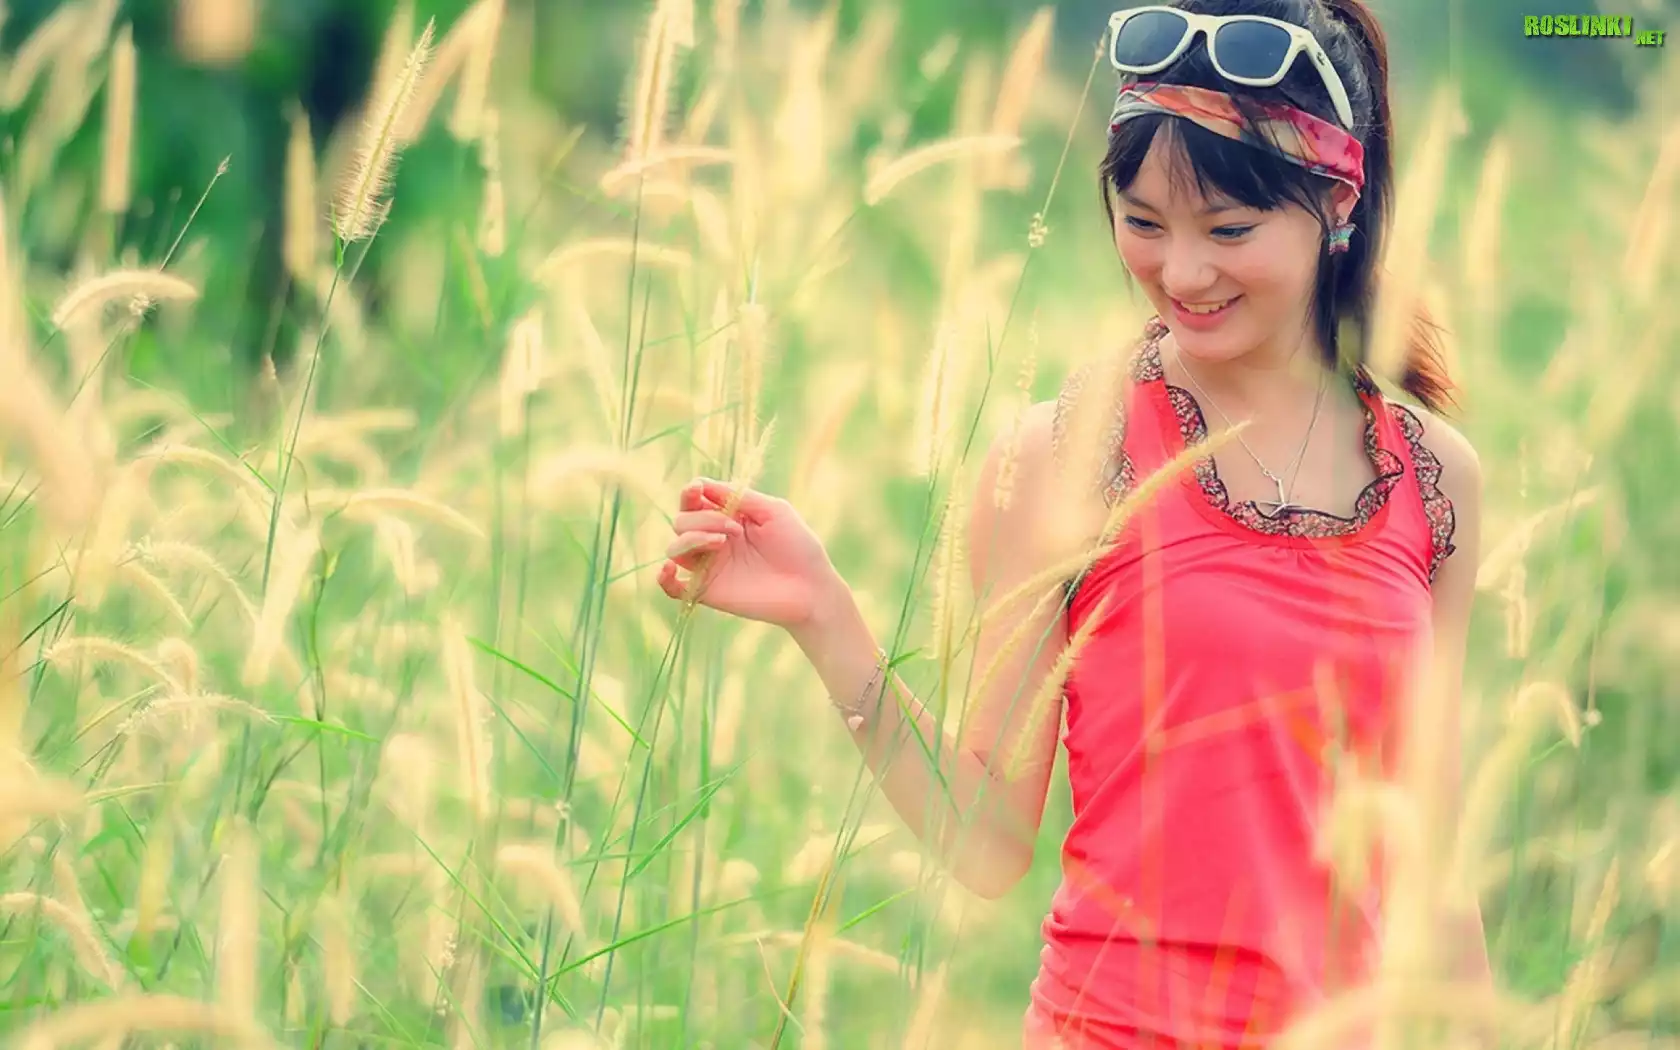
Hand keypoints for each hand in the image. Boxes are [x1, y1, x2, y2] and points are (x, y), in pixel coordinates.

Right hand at [656, 476, 838, 628]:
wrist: (811, 589)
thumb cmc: (798, 547)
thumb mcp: (773, 510)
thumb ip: (740, 497)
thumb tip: (703, 484)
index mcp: (728, 517)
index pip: (695, 500)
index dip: (691, 492)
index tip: (698, 489)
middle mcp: (714, 539)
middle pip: (681, 520)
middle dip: (703, 518)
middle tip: (734, 528)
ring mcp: (709, 566)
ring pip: (675, 548)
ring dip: (691, 539)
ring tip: (721, 542)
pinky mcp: (707, 591)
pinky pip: (673, 587)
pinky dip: (664, 579)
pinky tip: (669, 569)